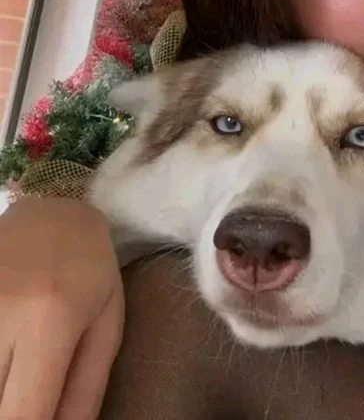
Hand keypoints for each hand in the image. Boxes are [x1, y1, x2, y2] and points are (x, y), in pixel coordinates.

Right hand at [0, 197, 123, 418]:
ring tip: (22, 373)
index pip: (23, 415)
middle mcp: (2, 314)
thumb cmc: (89, 269)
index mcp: (51, 320)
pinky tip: (7, 358)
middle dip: (13, 412)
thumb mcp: (106, 324)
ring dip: (1, 388)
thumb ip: (87, 390)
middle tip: (33, 396)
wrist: (50, 209)